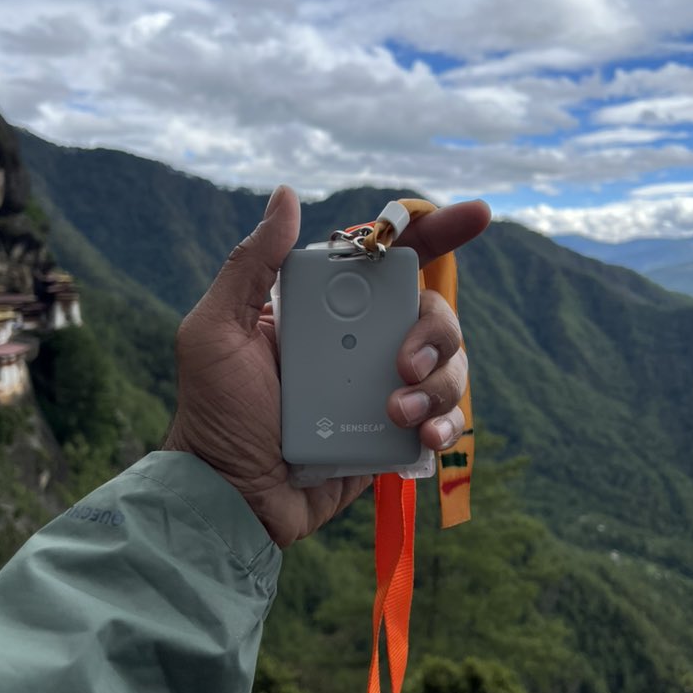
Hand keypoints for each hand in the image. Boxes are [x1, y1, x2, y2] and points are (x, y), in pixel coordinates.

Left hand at [164, 186, 489, 546]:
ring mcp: (382, 389)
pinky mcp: (394, 436)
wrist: (229, 497)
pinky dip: (446, 424)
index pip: (387, 263)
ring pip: (448, 366)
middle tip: (402, 363)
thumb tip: (287, 196)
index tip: (477, 216)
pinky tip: (423, 437)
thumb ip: (251, 264)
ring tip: (397, 412)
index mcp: (325, 311)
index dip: (436, 234)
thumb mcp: (216, 330)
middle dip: (435, 331)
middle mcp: (360, 343)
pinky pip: (444, 420)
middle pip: (431, 313)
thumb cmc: (214, 412)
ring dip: (439, 384)